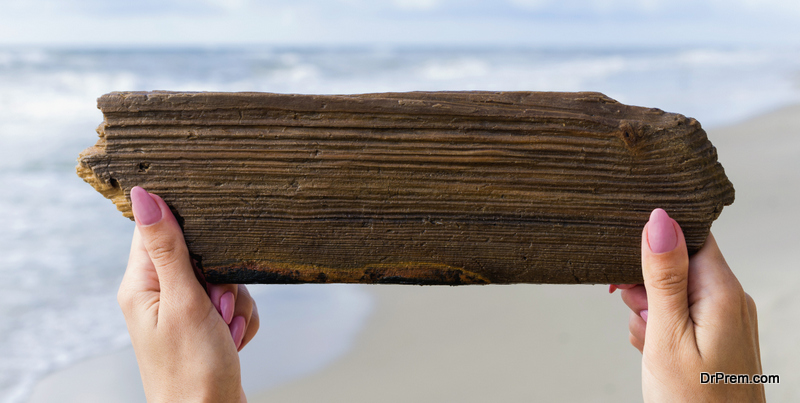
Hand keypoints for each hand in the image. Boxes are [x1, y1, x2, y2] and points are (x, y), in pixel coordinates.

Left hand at [118, 186, 259, 402]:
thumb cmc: (191, 370)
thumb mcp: (184, 301)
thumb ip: (169, 248)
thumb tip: (144, 196)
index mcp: (140, 286)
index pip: (156, 230)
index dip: (187, 232)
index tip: (207, 249)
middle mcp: (158, 296)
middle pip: (200, 256)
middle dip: (223, 280)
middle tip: (217, 306)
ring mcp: (183, 312)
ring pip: (223, 280)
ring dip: (235, 304)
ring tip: (225, 331)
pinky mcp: (204, 327)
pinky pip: (234, 304)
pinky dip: (241, 321)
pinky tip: (232, 341)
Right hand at [612, 208, 763, 401]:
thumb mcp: (667, 336)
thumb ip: (662, 277)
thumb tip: (659, 221)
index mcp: (723, 293)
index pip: (690, 236)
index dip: (655, 246)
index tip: (630, 270)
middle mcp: (730, 301)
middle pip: (677, 264)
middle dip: (647, 288)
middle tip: (643, 319)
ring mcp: (724, 321)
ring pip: (672, 293)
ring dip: (649, 313)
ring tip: (650, 345)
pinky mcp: (715, 339)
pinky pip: (679, 317)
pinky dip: (659, 330)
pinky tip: (656, 353)